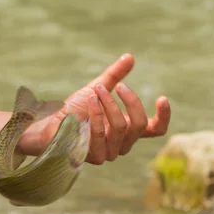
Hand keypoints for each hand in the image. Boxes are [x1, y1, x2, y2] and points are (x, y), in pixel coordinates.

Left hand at [38, 53, 170, 164]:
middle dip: (130, 101)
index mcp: (129, 130)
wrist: (49, 124)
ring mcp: (110, 153)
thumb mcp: (97, 89)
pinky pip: (102, 133)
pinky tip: (90, 101)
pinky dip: (97, 113)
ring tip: (97, 91)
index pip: (156, 129)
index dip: (164, 116)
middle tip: (117, 86)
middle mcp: (122, 144)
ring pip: (122, 127)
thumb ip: (114, 76)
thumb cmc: (74, 110)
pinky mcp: (95, 156)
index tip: (162, 98)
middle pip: (140, 124)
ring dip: (110, 104)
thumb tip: (129, 57)